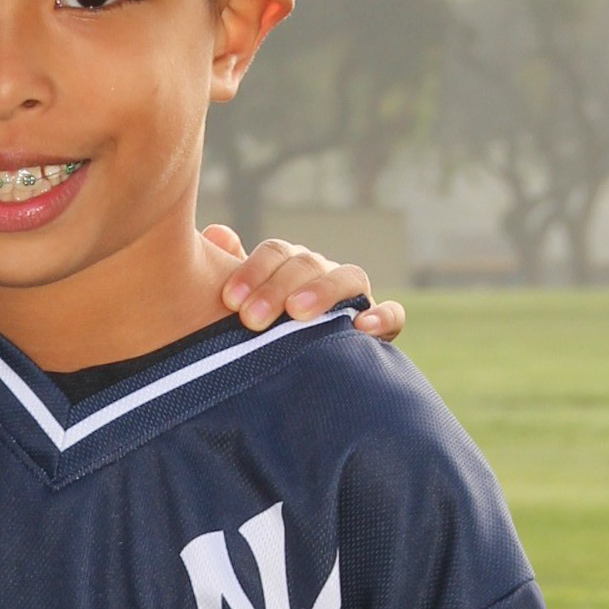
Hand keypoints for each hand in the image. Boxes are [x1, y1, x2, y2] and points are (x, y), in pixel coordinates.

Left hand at [203, 227, 404, 343]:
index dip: (253, 271)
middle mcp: (323, 274)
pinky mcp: (379, 324)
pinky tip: (362, 328)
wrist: (299, 375)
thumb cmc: (262, 333)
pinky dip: (382, 317)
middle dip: (277, 289)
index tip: (229, 301)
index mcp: (291, 265)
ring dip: (323, 292)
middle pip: (307, 264)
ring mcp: (354, 296)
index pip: (276, 253)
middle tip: (252, 319)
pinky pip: (391, 314)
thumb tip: (216, 232)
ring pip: (348, 277)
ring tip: (298, 314)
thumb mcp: (245, 303)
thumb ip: (231, 269)